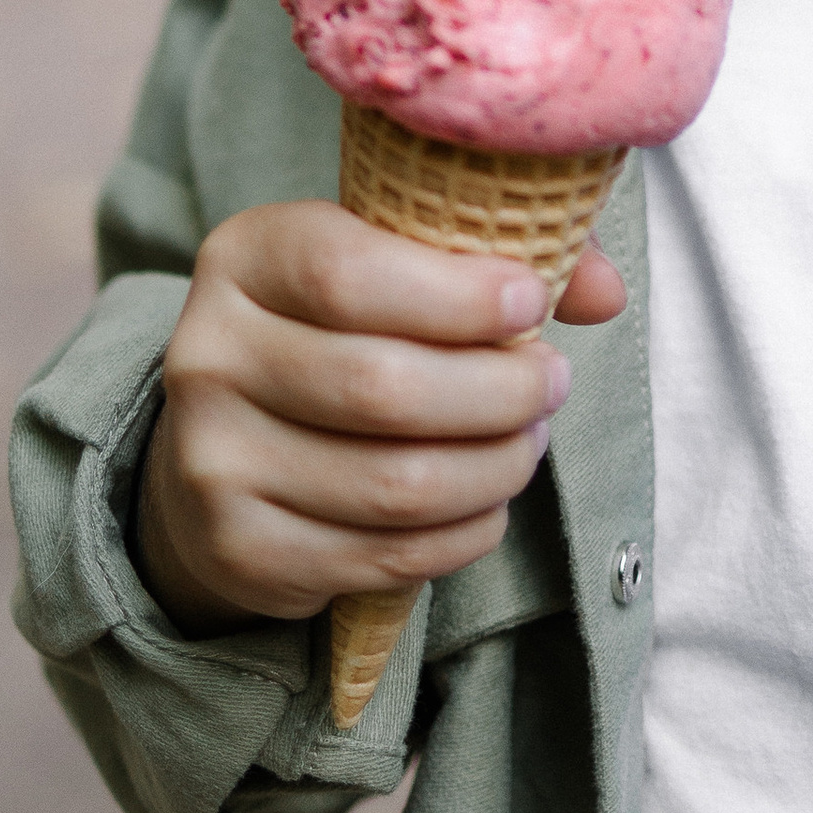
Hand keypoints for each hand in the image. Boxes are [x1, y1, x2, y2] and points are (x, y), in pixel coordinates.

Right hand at [133, 201, 627, 637]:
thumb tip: (603, 290)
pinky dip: (463, 534)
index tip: (533, 303)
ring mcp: (214, 461)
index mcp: (246, 257)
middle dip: (499, 391)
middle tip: (552, 383)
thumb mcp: (397, 260)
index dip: (458, 295)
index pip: (347, 273)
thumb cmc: (338, 330)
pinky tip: (487, 503)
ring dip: (494, 468)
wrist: (225, 444)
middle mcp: (209, 356)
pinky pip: (384, 556)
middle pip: (382, 387)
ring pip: (395, 484)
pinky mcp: (241, 550)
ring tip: (528, 442)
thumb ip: (496, 256)